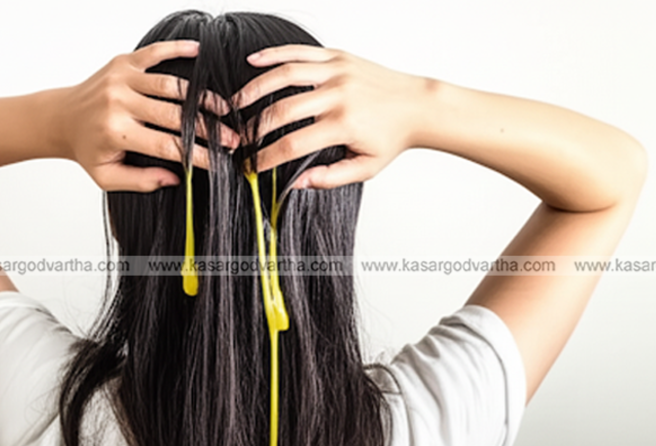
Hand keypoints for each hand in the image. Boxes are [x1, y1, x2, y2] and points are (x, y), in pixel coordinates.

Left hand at [59, 40, 238, 191]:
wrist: (60, 118)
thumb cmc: (87, 149)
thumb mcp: (107, 177)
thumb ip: (141, 181)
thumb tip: (176, 179)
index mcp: (117, 133)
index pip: (168, 146)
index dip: (199, 155)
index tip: (221, 161)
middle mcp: (119, 103)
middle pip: (176, 115)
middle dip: (209, 129)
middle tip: (233, 138)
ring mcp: (121, 79)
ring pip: (172, 86)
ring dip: (202, 96)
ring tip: (224, 108)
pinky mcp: (122, 62)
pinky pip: (154, 52)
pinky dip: (178, 49)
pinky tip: (199, 52)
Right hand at [232, 45, 427, 188]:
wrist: (419, 105)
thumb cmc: (392, 137)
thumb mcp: (365, 167)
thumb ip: (329, 177)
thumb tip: (295, 184)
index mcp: (342, 125)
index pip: (291, 145)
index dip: (264, 158)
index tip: (250, 165)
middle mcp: (338, 95)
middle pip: (281, 111)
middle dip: (253, 127)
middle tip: (238, 137)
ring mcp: (337, 72)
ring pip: (284, 75)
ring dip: (255, 88)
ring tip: (236, 101)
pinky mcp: (338, 57)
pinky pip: (299, 52)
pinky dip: (273, 55)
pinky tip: (254, 62)